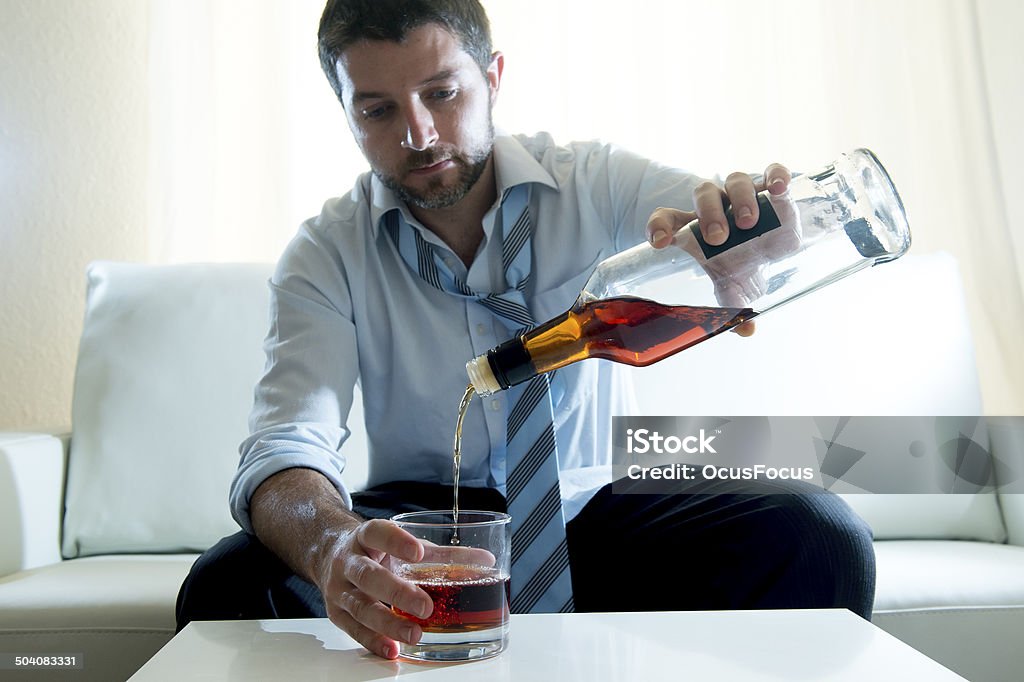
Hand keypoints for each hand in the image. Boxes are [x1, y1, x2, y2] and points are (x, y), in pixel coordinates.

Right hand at [317, 519, 433, 659]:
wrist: (330, 556)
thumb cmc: (374, 551)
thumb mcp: (402, 545)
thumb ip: (440, 554)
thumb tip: (485, 560)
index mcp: (365, 537)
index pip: (377, 534)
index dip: (396, 542)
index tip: (418, 551)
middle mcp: (348, 561)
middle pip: (368, 576)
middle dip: (397, 592)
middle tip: (425, 606)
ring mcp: (339, 588)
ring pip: (360, 607)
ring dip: (388, 623)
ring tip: (414, 633)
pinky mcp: (336, 613)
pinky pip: (354, 629)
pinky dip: (374, 641)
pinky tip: (393, 648)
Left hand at [645, 163, 793, 335]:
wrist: (767, 248)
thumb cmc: (739, 265)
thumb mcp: (733, 286)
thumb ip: (733, 305)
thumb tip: (747, 329)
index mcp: (694, 228)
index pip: (667, 218)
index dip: (658, 226)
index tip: (659, 243)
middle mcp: (715, 205)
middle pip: (703, 195)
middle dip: (709, 215)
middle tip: (718, 238)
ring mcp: (742, 193)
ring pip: (734, 182)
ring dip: (740, 199)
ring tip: (748, 222)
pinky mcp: (771, 187)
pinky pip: (772, 172)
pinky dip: (775, 175)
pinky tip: (778, 187)